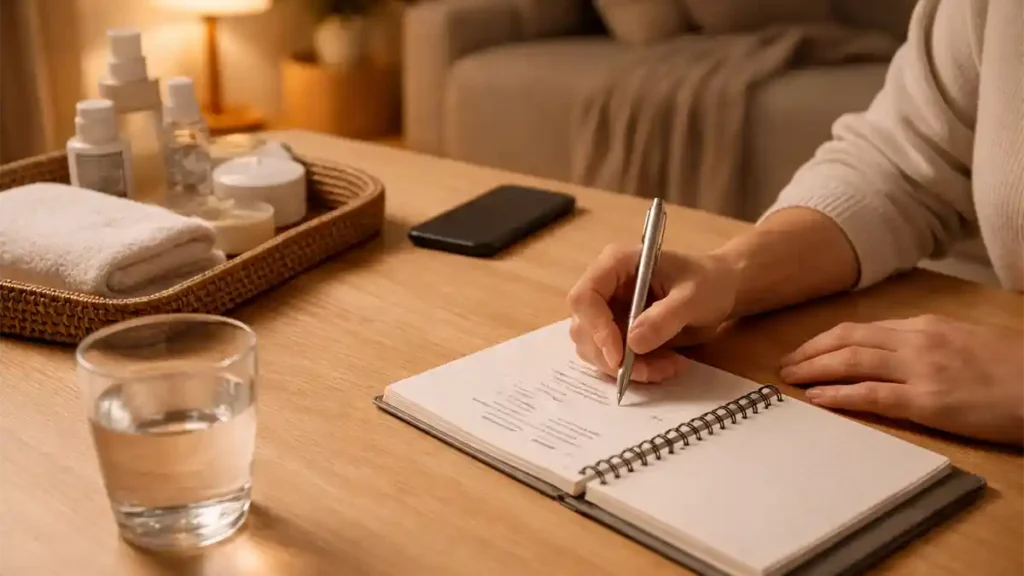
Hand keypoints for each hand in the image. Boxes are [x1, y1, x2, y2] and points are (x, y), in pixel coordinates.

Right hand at [566, 244, 738, 381]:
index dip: (596, 328)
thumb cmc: (708, 282)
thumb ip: (664, 318)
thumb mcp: (693, 296)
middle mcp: (605, 287)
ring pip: (595, 349)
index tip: (619, 356)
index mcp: (616, 264)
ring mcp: (608, 311)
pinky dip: (636, 369)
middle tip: (651, 371)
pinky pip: (612, 359)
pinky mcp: (617, 332)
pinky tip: (666, 365)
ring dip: (627, 367)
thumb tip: (633, 343)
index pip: (585, 297)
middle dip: (613, 357)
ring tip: (668, 366)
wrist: (721, 290)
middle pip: (584, 328)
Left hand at [780, 314, 1023, 446]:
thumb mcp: (965, 341)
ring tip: (790, 379)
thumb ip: (927, 343)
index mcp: (926, 326)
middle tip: (785, 365)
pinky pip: (872, 395)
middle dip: (810, 351)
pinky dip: (839, 395)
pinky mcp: (928, 401)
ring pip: (852, 362)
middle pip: (848, 339)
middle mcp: (917, 341)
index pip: (863, 328)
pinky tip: (817, 398)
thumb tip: (892, 350)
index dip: (827, 339)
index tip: (805, 350)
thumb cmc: (1012, 368)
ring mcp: (921, 370)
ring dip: (814, 369)